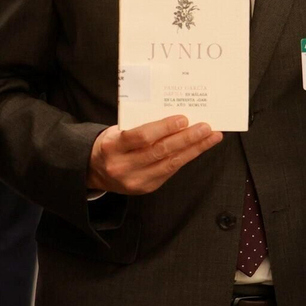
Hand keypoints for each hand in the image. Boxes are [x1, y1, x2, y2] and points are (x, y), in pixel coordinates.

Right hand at [86, 115, 221, 195]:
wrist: (94, 170)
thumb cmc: (111, 143)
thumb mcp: (117, 130)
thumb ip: (140, 125)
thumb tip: (174, 117)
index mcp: (112, 147)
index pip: (141, 136)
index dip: (164, 128)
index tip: (183, 119)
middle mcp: (122, 166)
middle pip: (160, 151)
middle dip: (186, 138)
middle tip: (205, 127)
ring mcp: (135, 181)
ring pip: (170, 164)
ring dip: (194, 149)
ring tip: (211, 137)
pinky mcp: (146, 188)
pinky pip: (170, 171)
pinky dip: (186, 158)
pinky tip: (198, 148)